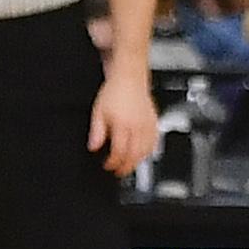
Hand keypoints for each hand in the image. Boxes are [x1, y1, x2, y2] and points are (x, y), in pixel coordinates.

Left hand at [90, 63, 158, 180]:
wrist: (129, 77)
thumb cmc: (114, 91)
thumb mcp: (98, 111)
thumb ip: (96, 132)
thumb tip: (93, 146)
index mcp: (123, 125)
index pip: (120, 151)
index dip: (113, 163)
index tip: (107, 165)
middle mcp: (137, 126)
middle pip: (135, 154)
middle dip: (126, 167)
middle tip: (119, 172)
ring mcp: (148, 124)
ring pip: (146, 150)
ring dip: (138, 161)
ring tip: (130, 165)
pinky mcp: (154, 121)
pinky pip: (155, 141)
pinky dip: (149, 150)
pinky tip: (143, 152)